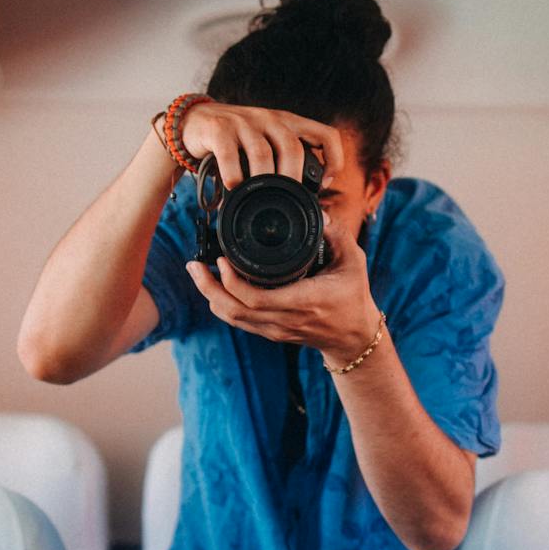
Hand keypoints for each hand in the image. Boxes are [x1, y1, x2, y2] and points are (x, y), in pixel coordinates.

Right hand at [179, 102, 346, 190]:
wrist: (195, 120)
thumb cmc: (238, 142)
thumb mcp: (267, 147)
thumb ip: (287, 170)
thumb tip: (319, 215)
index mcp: (289, 124)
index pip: (326, 134)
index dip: (333, 159)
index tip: (323, 184)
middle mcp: (270, 120)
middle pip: (292, 148)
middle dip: (292, 178)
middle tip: (286, 200)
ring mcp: (244, 122)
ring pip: (262, 152)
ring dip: (263, 179)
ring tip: (257, 197)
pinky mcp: (219, 129)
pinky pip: (229, 153)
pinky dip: (233, 173)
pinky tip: (233, 187)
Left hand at [185, 209, 379, 363]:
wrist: (353, 337)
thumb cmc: (353, 297)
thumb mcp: (354, 262)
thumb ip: (338, 235)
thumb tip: (320, 212)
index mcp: (303, 301)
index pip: (256, 298)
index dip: (231, 281)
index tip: (221, 258)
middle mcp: (285, 319)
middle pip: (233, 309)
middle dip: (207, 287)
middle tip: (194, 264)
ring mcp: (275, 329)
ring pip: (231, 317)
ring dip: (209, 295)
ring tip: (197, 272)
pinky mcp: (271, 333)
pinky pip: (238, 320)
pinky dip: (222, 303)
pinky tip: (214, 286)